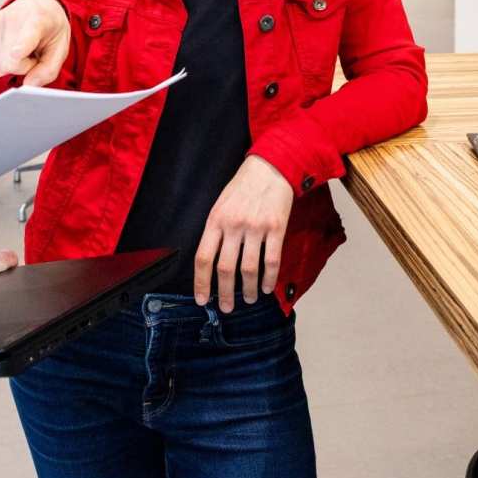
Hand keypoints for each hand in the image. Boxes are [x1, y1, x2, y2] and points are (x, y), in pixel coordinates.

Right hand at [0, 0, 69, 85]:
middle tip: (30, 55)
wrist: (38, 3)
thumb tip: (28, 85)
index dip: (18, 51)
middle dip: (19, 68)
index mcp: (37, 20)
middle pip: (6, 65)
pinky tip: (7, 50)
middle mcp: (12, 18)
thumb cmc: (50, 27)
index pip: (23, 40)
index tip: (17, 53)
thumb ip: (48, 70)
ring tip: (19, 51)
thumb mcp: (61, 48)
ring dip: (8, 65)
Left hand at [192, 156, 292, 312]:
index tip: (201, 299)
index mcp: (215, 220)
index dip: (201, 281)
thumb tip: (211, 261)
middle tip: (226, 308)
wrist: (269, 169)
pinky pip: (271, 260)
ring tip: (248, 299)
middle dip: (224, 293)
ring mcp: (255, 228)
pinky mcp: (276, 228)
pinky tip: (265, 288)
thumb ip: (216, 231)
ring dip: (247, 289)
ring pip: (248, 268)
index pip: (203, 257)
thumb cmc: (242, 188)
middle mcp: (233, 225)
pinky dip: (268, 278)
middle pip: (225, 268)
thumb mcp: (220, 205)